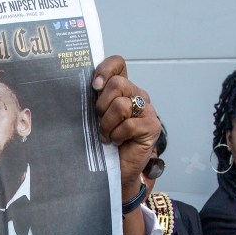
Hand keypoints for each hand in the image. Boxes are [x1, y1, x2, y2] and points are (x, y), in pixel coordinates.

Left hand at [92, 56, 161, 197]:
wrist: (115, 170)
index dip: (105, 70)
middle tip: (99, 122)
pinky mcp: (152, 126)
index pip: (118, 64)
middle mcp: (138, 95)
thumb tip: (83, 85)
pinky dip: (117, 136)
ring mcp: (148, 110)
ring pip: (121, 105)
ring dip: (107, 124)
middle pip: (117, 84)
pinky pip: (129, 124)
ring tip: (106, 136)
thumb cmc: (102, 143)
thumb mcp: (94, 117)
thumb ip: (94, 99)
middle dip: (101, 105)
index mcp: (124, 89)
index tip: (95, 86)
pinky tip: (117, 142)